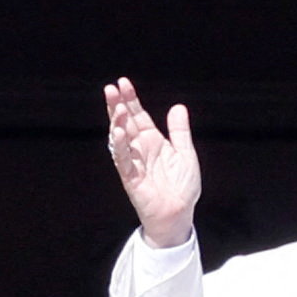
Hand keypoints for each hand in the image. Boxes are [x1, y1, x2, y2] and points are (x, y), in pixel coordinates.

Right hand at [105, 76, 200, 247]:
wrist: (181, 214)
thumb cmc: (182, 187)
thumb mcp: (186, 154)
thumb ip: (180, 131)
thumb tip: (178, 107)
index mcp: (153, 142)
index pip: (138, 116)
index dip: (130, 100)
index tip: (123, 82)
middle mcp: (141, 150)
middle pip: (126, 123)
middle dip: (117, 106)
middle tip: (110, 88)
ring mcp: (134, 163)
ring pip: (121, 139)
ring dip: (116, 122)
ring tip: (115, 106)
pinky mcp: (132, 178)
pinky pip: (124, 160)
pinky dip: (121, 146)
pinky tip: (119, 132)